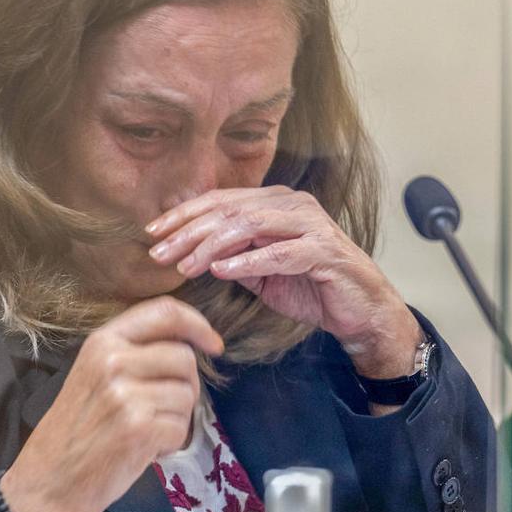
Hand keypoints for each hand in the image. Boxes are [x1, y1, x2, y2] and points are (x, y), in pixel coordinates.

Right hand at [0, 296, 222, 511]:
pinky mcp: (139, 428)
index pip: (164, 311)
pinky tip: (143, 449)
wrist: (49, 481)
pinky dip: (170, 443)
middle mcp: (113, 360)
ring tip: (145, 431)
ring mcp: (125, 394)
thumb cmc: (76, 429)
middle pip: (184, 357)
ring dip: (176, 418)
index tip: (214, 344)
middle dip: (185, 385)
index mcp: (102, 341)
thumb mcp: (95, 374)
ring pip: (187, 394)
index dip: (197, 324)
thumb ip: (134, 352)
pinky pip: (181, 428)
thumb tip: (191, 344)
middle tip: (161, 409)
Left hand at [145, 185, 422, 380]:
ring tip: (185, 266)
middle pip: (229, 210)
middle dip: (188, 231)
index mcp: (274, 202)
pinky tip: (221, 271)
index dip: (184, 215)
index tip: (152, 233)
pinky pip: (279, 252)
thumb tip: (187, 251)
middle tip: (158, 253)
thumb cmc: (311, 287)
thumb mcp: (260, 271)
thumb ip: (231, 255)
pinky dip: (248, 261)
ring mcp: (310, 224)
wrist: (360, 310)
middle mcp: (291, 204)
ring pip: (250, 225)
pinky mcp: (324, 250)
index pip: (220, 201)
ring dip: (211, 246)